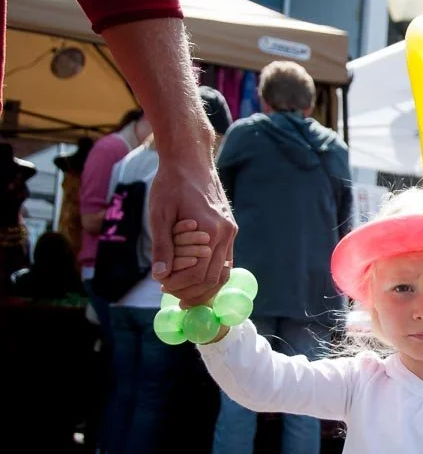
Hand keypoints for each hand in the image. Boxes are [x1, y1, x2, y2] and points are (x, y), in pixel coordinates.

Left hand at [151, 154, 236, 305]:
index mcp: (210, 230)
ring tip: (184, 292)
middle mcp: (226, 233)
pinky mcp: (229, 229)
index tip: (162, 285)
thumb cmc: (171, 183)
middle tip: (171, 293)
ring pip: (223, 272)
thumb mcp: (160, 214)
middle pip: (214, 278)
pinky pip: (225, 260)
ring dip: (205, 286)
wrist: (191, 160)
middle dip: (193, 291)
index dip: (179, 285)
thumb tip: (160, 276)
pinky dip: (212, 273)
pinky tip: (196, 277)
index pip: (199, 273)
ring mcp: (230, 232)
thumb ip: (163, 246)